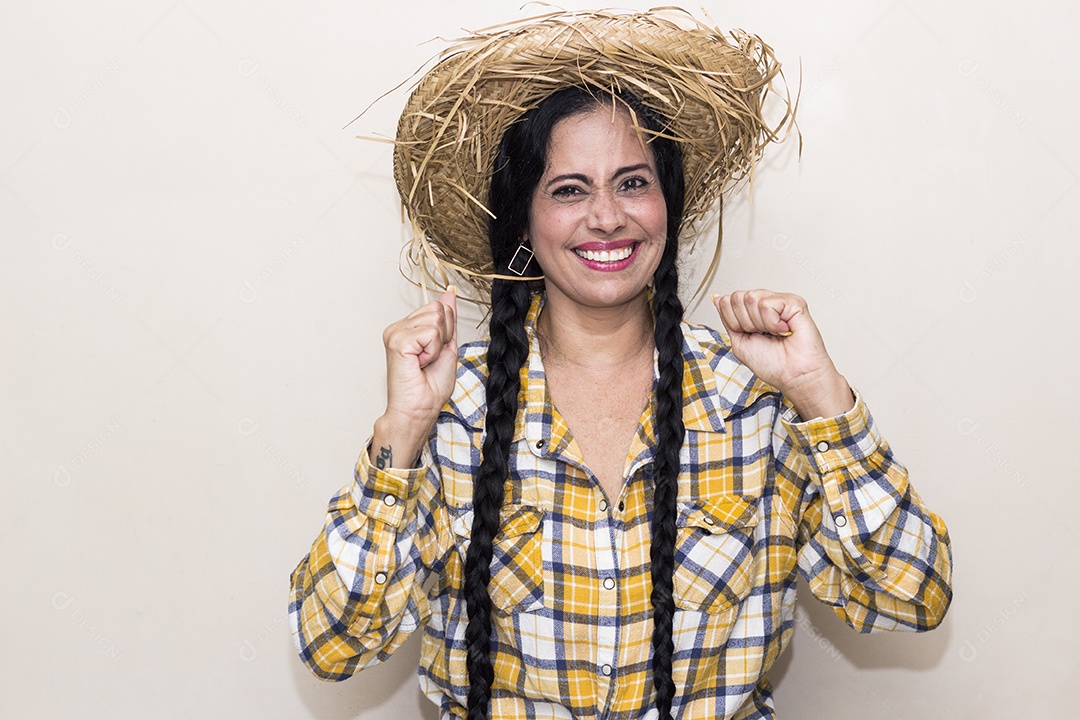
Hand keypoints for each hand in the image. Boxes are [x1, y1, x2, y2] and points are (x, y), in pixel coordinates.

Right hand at [371, 287, 457, 467]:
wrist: (419, 409)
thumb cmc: (430, 386)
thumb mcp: (447, 346)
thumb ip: (448, 320)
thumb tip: (449, 293)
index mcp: (408, 328)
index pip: (439, 307)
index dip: (446, 331)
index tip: (434, 353)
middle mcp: (398, 327)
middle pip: (438, 309)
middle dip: (444, 336)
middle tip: (430, 359)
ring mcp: (395, 332)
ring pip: (436, 318)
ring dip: (438, 345)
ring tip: (424, 362)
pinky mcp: (397, 340)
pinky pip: (431, 332)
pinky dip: (433, 351)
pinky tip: (420, 363)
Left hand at [713, 290, 852, 418]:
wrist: (793, 376)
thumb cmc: (773, 364)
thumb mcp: (739, 341)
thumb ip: (727, 318)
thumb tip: (717, 298)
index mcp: (753, 310)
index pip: (727, 300)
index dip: (733, 321)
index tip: (750, 335)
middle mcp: (767, 302)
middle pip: (737, 297)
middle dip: (745, 322)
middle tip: (764, 335)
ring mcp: (780, 300)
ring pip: (751, 298)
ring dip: (760, 324)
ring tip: (775, 333)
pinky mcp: (794, 302)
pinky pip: (767, 305)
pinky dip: (772, 323)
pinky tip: (784, 330)